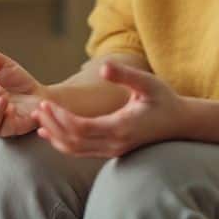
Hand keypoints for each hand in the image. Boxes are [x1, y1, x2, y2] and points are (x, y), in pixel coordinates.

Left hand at [34, 60, 184, 157]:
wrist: (180, 123)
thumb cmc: (164, 99)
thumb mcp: (148, 82)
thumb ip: (125, 75)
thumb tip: (103, 68)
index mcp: (121, 127)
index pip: (81, 128)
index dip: (60, 118)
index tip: (46, 104)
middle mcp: (114, 144)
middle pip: (73, 142)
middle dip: (53, 125)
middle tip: (38, 108)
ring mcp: (113, 150)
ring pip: (75, 150)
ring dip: (55, 136)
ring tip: (39, 119)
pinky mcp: (111, 151)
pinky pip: (82, 151)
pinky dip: (64, 142)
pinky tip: (51, 132)